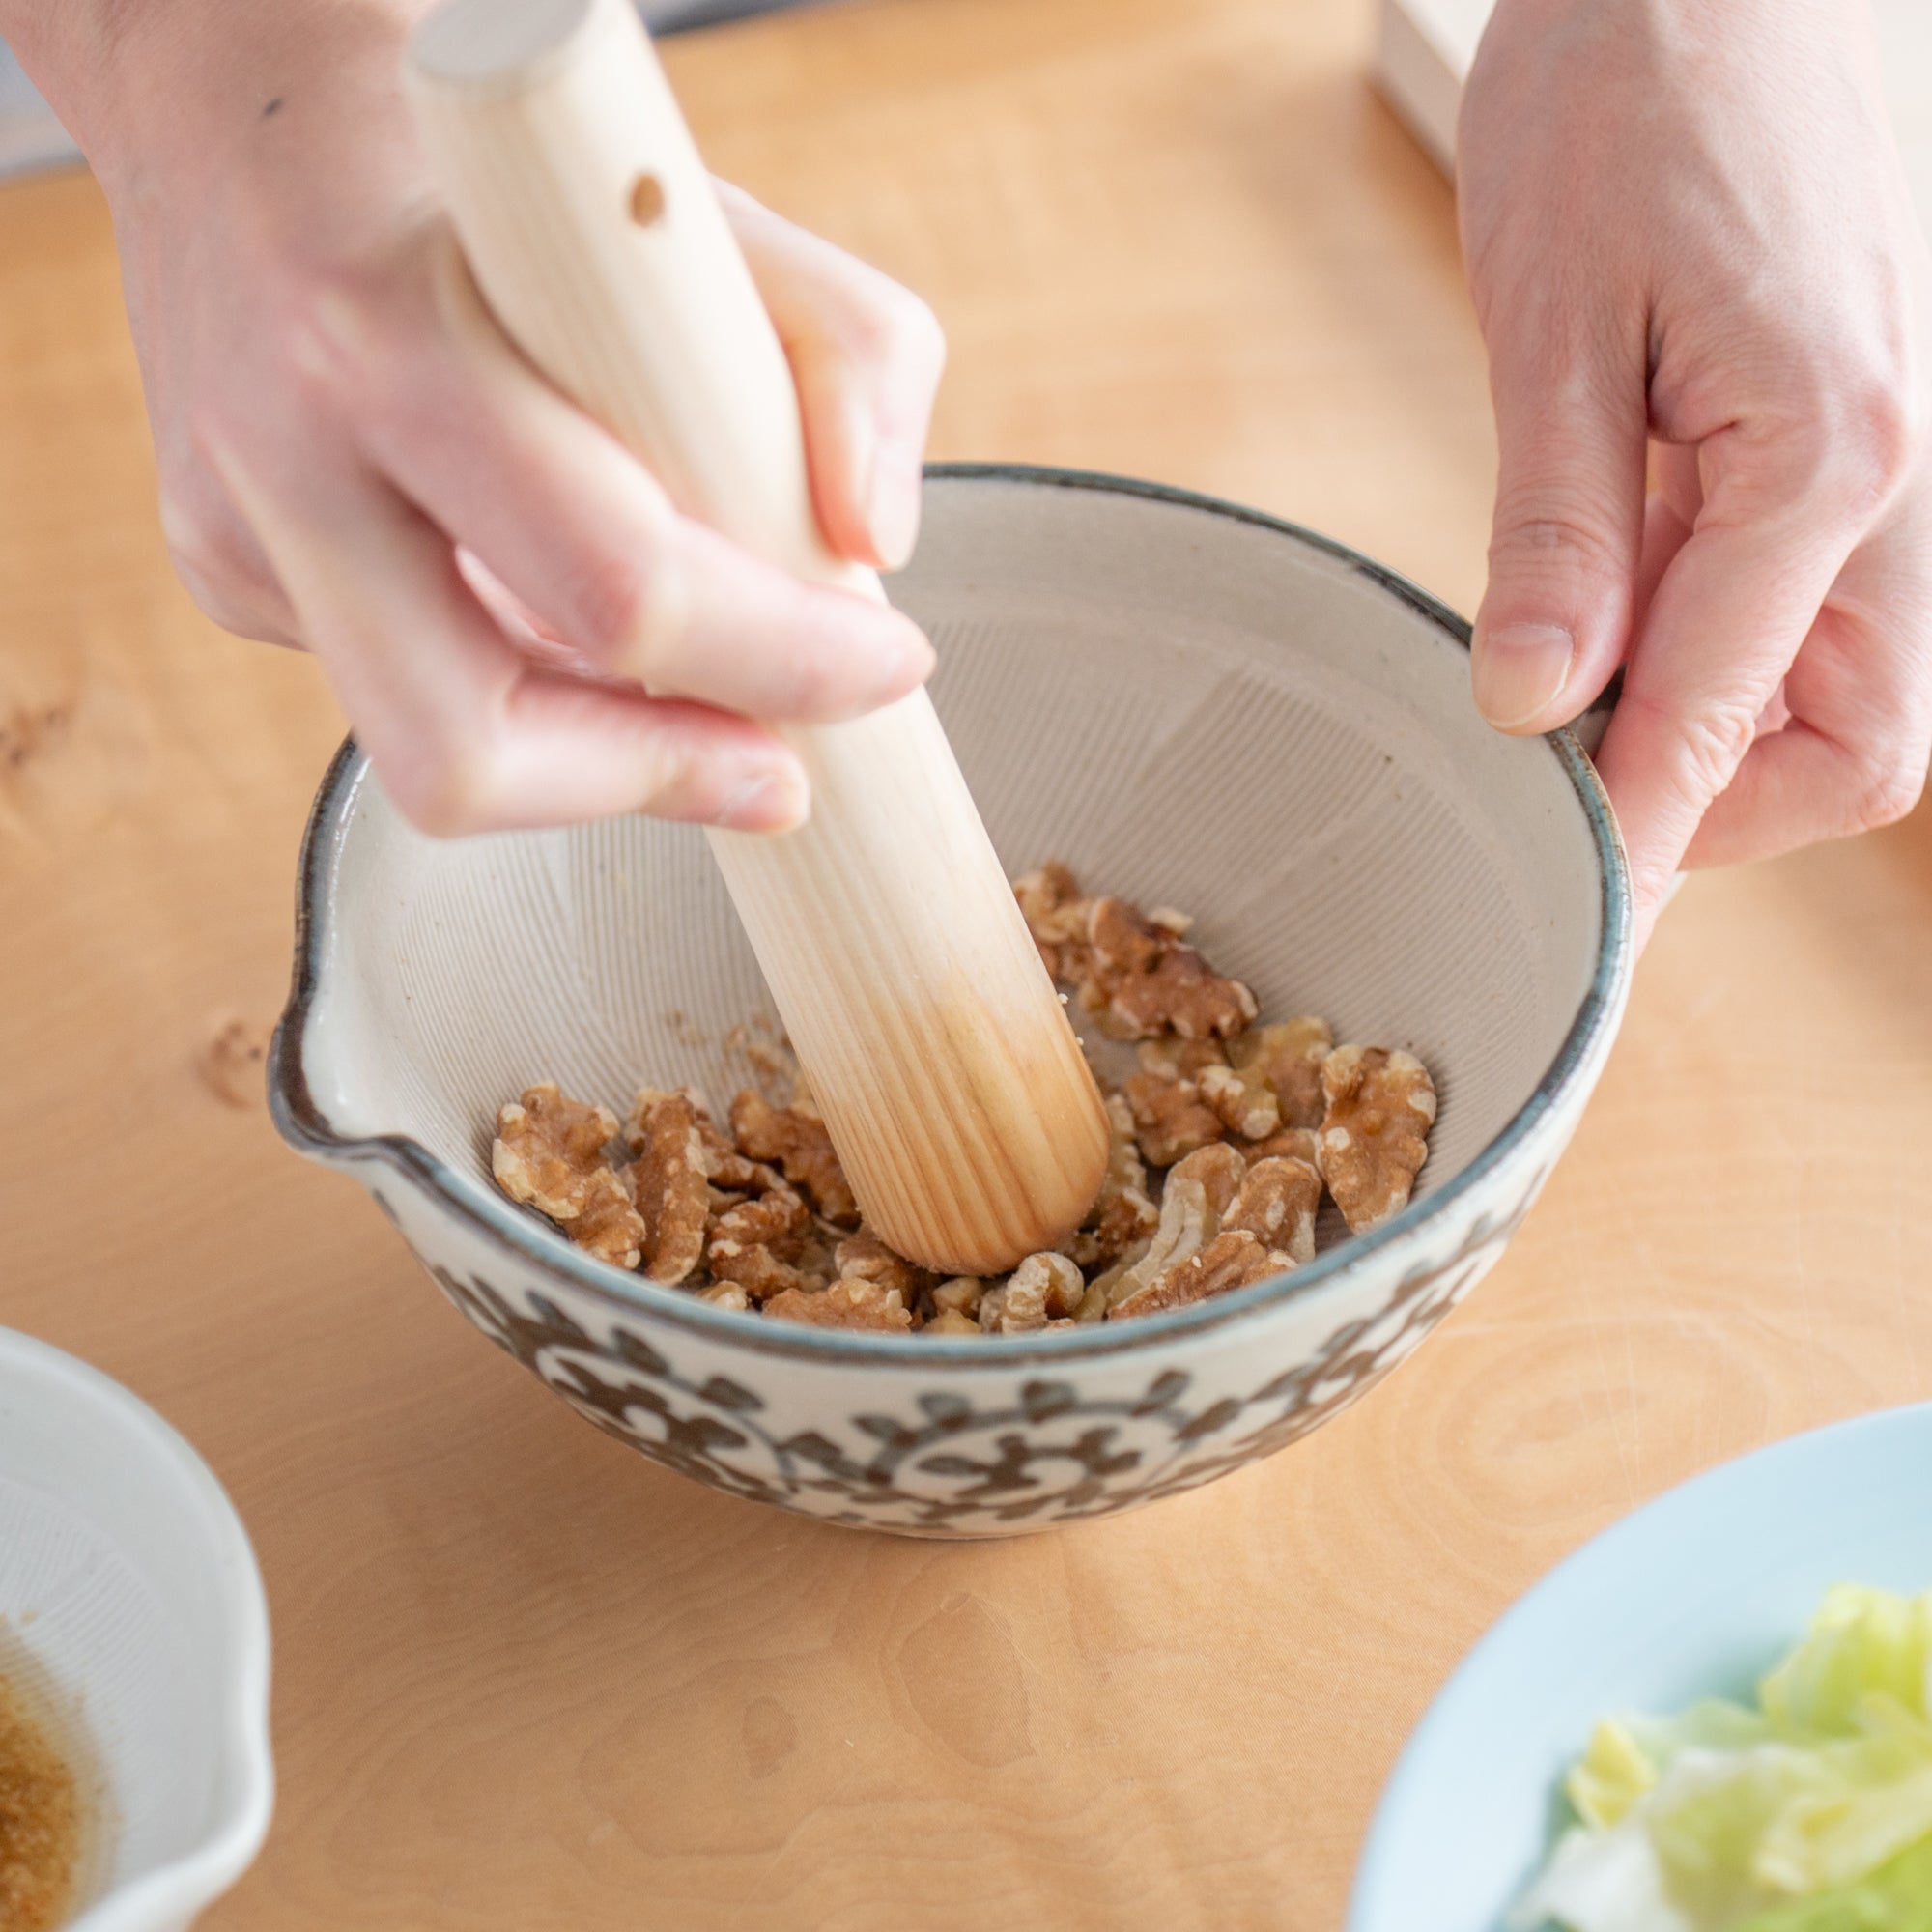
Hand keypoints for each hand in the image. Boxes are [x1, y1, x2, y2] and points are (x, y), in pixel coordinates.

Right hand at [17, 0, 941, 834]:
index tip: (888, 662)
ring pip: (433, 756)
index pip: (618, 581)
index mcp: (394, 330)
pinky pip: (408, 689)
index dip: (780, 658)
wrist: (234, 95)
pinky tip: (562, 603)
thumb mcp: (698, 195)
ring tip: (702, 696)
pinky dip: (524, 682)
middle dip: (660, 779)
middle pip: (475, 745)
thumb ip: (843, 343)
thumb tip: (872, 543)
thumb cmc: (485, 156)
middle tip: (781, 769)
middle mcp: (286, 449)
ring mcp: (237, 529)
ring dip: (599, 758)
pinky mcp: (226, 570)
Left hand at [1458, 0, 1931, 945]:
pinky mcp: (1852, 452)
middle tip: (1556, 767)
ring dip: (1709, 727)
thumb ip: (1557, 531)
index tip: (1558, 911)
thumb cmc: (1635, 91)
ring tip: (1571, 667)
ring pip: (1841, 698)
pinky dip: (1713, 649)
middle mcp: (1897, 488)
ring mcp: (1894, 474)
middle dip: (1707, 796)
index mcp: (1828, 461)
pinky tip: (1613, 602)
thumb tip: (1533, 708)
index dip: (1635, 835)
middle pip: (1847, 752)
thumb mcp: (1556, 322)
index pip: (1727, 726)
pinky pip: (1811, 612)